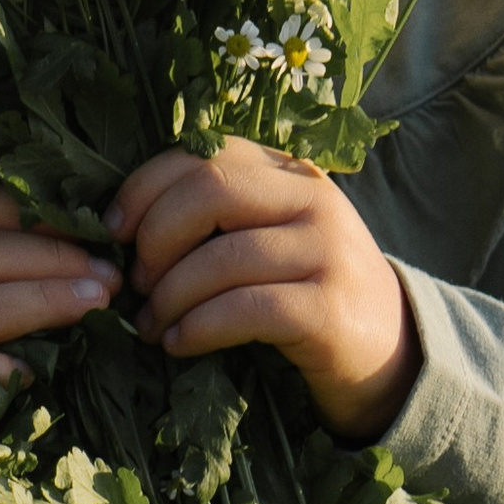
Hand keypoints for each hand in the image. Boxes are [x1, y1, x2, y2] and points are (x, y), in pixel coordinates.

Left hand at [108, 140, 421, 442]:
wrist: (389, 350)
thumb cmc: (305, 288)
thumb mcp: (268, 234)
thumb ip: (217, 214)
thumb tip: (122, 226)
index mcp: (288, 171)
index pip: (202, 154)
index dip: (145, 187)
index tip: (114, 230)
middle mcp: (313, 199)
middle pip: (209, 193)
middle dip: (156, 239)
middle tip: (135, 282)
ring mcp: (327, 252)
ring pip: (222, 259)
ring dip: (170, 296)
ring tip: (151, 325)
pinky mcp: (329, 311)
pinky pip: (245, 310)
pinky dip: (200, 327)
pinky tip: (180, 344)